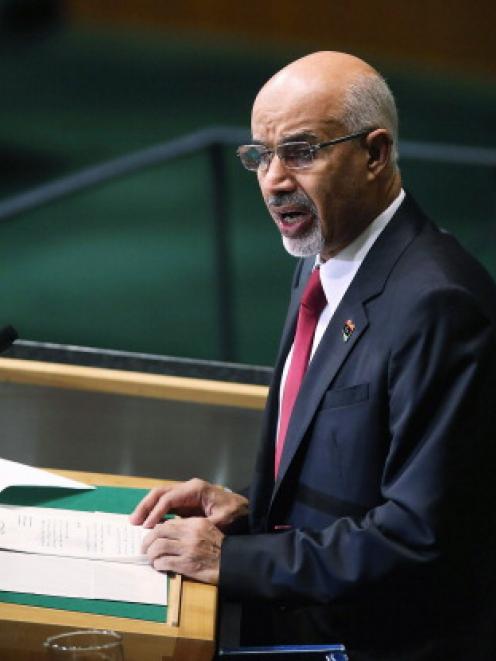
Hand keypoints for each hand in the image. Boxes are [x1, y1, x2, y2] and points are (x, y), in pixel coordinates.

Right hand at [129, 478, 248, 529]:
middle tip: (133, 521)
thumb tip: (181, 530)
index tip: (147, 526)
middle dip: (145, 506)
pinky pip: (166, 503)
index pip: (169, 498)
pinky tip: (148, 523)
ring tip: (135, 522)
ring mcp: (186, 493)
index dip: (156, 512)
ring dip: (147, 508)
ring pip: (161, 496)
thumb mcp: (222, 520)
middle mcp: (188, 488)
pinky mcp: (185, 501)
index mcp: (195, 490)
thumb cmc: (235, 513)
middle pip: (160, 492)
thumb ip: (202, 524)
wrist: (244, 509)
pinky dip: (155, 511)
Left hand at [142, 517, 222, 584]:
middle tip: (144, 548)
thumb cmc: (219, 547)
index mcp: (195, 523)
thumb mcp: (206, 530)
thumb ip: (189, 528)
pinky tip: (159, 566)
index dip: (156, 530)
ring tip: (151, 558)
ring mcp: (187, 549)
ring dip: (151, 554)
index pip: (168, 523)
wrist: (232, 562)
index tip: (152, 536)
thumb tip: (169, 531)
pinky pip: (164, 562)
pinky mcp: (186, 565)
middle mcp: (189, 534)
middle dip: (147, 541)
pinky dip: (158, 564)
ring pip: (158, 547)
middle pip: (159, 532)